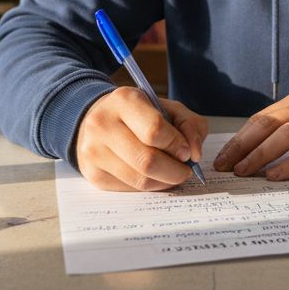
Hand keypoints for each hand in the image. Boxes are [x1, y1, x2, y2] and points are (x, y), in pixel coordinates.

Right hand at [75, 87, 208, 191]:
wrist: (98, 120)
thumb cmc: (139, 114)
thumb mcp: (168, 108)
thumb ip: (190, 125)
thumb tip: (194, 155)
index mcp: (124, 100)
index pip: (155, 130)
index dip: (177, 145)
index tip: (186, 151)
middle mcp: (103, 124)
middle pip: (147, 161)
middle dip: (175, 171)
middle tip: (185, 170)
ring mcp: (94, 151)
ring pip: (140, 180)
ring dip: (165, 182)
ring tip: (172, 173)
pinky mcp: (93, 173)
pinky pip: (130, 189)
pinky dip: (150, 186)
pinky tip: (154, 176)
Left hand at [213, 90, 288, 180]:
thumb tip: (256, 146)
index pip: (261, 119)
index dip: (239, 138)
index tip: (223, 156)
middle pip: (268, 125)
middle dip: (242, 147)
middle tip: (225, 167)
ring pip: (286, 136)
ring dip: (261, 155)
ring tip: (244, 172)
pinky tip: (276, 176)